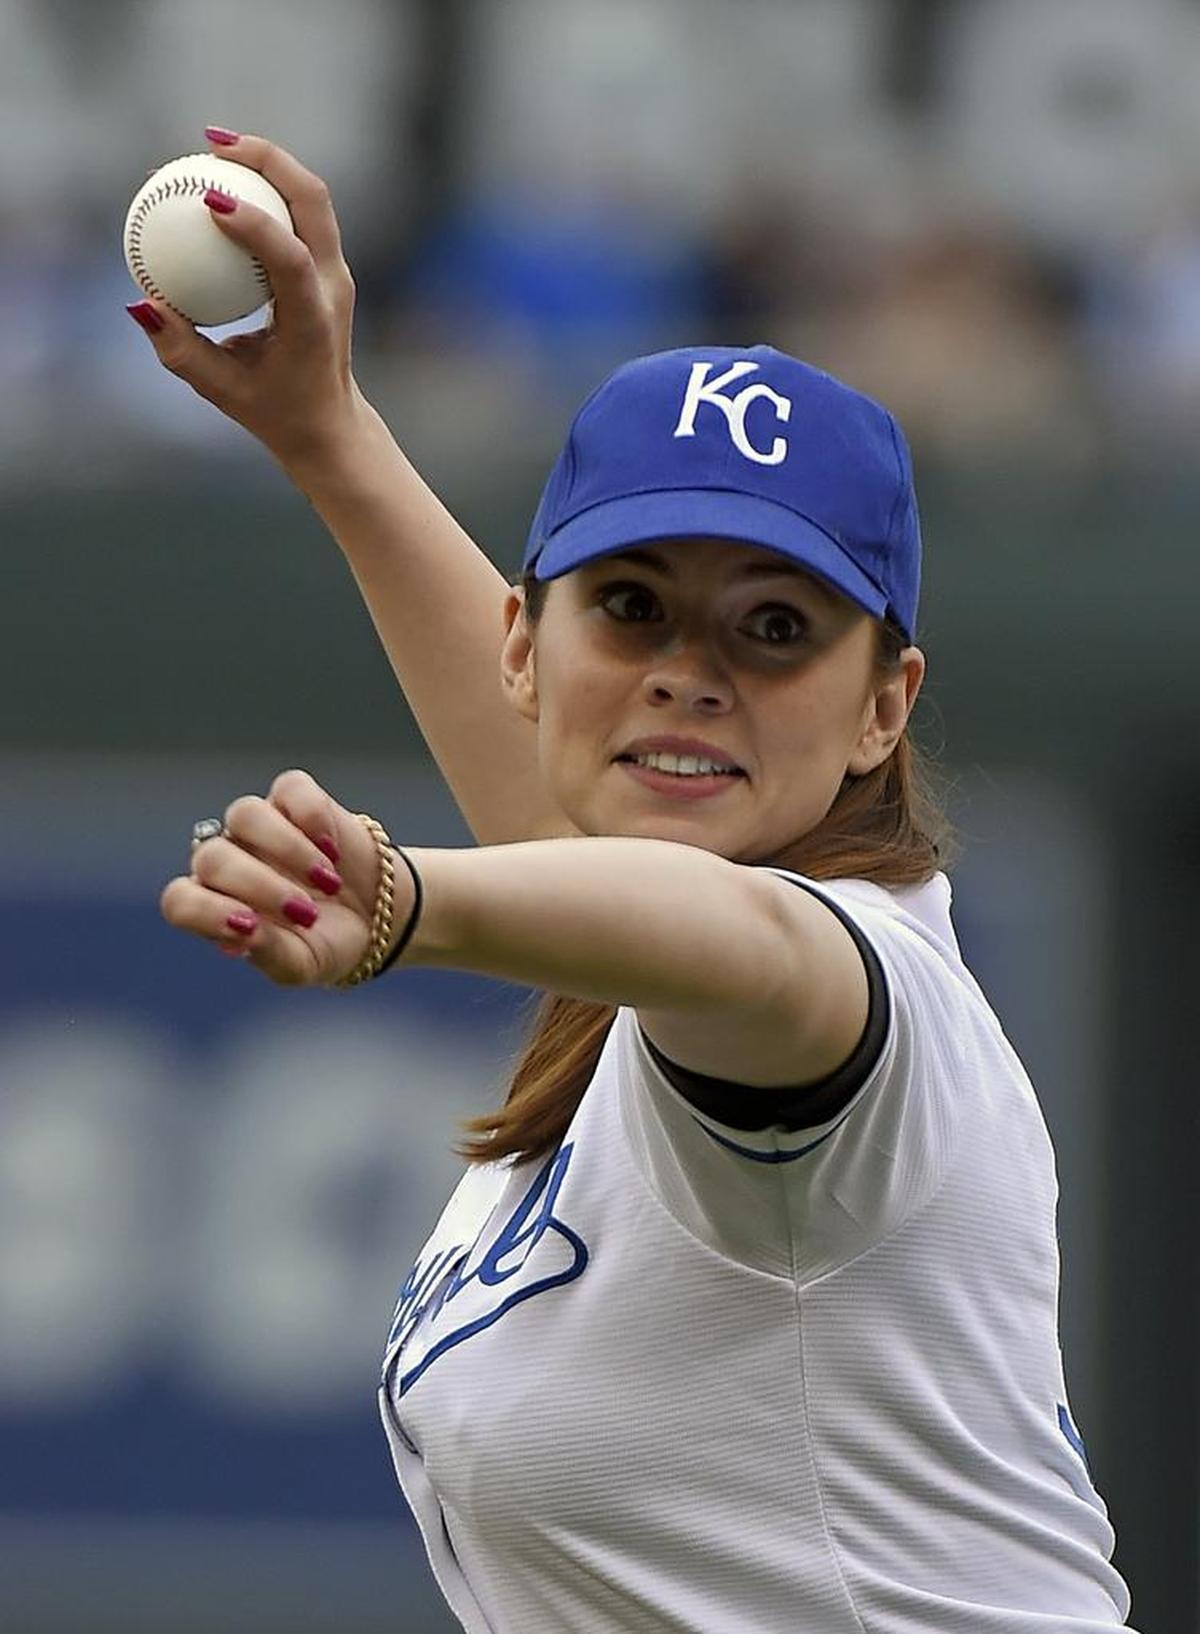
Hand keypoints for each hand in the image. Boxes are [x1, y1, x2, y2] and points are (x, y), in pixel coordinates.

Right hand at [127, 131, 364, 473]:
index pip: (292, 259)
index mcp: (313, 319)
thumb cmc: (275, 410)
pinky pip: (300, 212)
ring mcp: (336, 273)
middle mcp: (333, 287)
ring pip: (312, 196)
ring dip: (269, 163)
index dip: (254, 224)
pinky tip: (224, 181)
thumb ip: (180, 350)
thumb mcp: (221, 390)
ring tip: (216, 147)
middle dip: (267, 159)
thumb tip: (140, 302)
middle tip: (211, 144)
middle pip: (313, 200)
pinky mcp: (328, 267)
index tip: (208, 198)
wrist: (329, 423)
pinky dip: (267, 188)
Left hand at [160, 769, 412, 986]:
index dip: (206, 912)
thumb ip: (270, 954)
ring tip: (327, 882)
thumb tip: (245, 932)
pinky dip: (313, 818)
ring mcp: (259, 828)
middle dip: (261, 887)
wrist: (379, 916)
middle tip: (308, 914)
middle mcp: (228, 861)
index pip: (180, 901)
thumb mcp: (302, 965)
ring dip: (288, 850)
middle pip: (213, 858)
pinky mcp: (295, 799)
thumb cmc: (327, 942)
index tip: (252, 927)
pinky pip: (290, 789)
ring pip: (244, 814)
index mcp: (216, 906)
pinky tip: (335, 850)